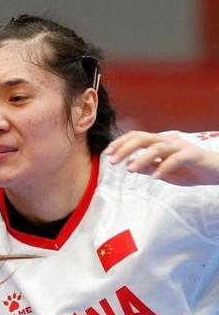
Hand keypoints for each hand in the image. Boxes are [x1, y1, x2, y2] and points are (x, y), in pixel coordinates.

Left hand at [104, 130, 218, 184]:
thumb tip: (128, 165)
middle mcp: (168, 140)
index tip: (107, 154)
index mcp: (160, 142)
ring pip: (157, 147)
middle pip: (142, 138)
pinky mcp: (192, 154)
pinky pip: (175, 159)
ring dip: (141, 159)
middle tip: (112, 162)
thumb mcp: (164, 172)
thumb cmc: (189, 170)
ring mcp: (181, 146)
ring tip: (131, 170)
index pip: (136, 137)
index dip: (120, 143)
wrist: (217, 172)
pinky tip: (155, 177)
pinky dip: (163, 167)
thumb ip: (148, 167)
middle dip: (124, 148)